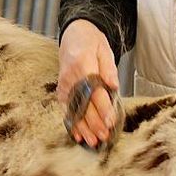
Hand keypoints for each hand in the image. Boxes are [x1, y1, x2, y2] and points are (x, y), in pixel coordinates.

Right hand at [57, 20, 119, 147]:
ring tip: (93, 141)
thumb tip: (114, 86)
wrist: (74, 34)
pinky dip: (71, 123)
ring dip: (83, 127)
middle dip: (94, 122)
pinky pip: (66, 108)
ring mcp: (64, 84)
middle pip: (83, 103)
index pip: (94, 90)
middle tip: (104, 136)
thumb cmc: (91, 42)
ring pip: (73, 109)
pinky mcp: (61, 89)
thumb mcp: (104, 49)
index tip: (110, 121)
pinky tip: (78, 135)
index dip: (102, 107)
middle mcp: (70, 76)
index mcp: (83, 63)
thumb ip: (109, 69)